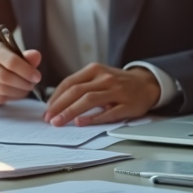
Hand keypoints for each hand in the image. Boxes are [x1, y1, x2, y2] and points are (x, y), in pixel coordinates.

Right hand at [0, 41, 42, 104]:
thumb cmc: (3, 60)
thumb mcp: (14, 53)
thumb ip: (26, 56)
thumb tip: (36, 56)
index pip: (10, 61)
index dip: (26, 71)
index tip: (37, 76)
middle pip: (5, 77)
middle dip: (23, 83)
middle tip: (32, 84)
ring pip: (2, 90)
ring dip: (19, 92)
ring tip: (26, 88)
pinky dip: (11, 97)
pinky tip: (16, 92)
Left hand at [44, 63, 159, 126]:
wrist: (146, 84)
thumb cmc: (118, 83)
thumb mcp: (99, 77)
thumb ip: (81, 85)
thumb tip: (56, 102)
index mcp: (95, 70)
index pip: (70, 82)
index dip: (56, 97)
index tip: (47, 109)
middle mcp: (105, 78)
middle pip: (77, 91)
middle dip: (60, 106)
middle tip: (49, 119)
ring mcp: (117, 91)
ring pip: (89, 100)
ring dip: (71, 112)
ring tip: (60, 122)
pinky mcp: (128, 104)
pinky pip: (108, 112)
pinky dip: (93, 118)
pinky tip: (82, 122)